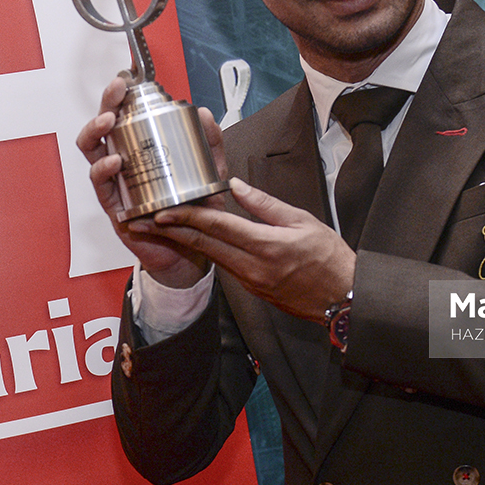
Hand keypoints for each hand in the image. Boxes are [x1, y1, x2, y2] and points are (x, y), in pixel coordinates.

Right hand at [75, 77, 227, 288]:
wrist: (191, 252)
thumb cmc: (194, 209)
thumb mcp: (210, 172)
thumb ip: (210, 144)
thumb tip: (203, 111)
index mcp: (142, 149)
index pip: (126, 117)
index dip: (122, 96)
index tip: (127, 79)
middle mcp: (123, 163)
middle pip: (104, 127)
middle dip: (106, 105)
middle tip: (116, 92)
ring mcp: (116, 184)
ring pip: (92, 152)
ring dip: (95, 132)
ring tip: (108, 122)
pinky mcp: (115, 206)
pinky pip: (101, 185)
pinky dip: (104, 170)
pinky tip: (114, 161)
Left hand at [132, 178, 355, 322]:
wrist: (344, 298)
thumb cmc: (330, 257)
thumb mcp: (302, 221)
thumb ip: (265, 205)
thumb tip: (236, 185)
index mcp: (265, 245)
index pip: (218, 227)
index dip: (186, 216)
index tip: (161, 209)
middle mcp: (252, 267)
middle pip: (203, 244)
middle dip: (169, 231)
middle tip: (140, 222)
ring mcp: (250, 281)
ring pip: (210, 255)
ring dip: (183, 241)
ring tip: (158, 228)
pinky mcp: (253, 289)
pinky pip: (223, 266)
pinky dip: (204, 251)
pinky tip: (192, 241)